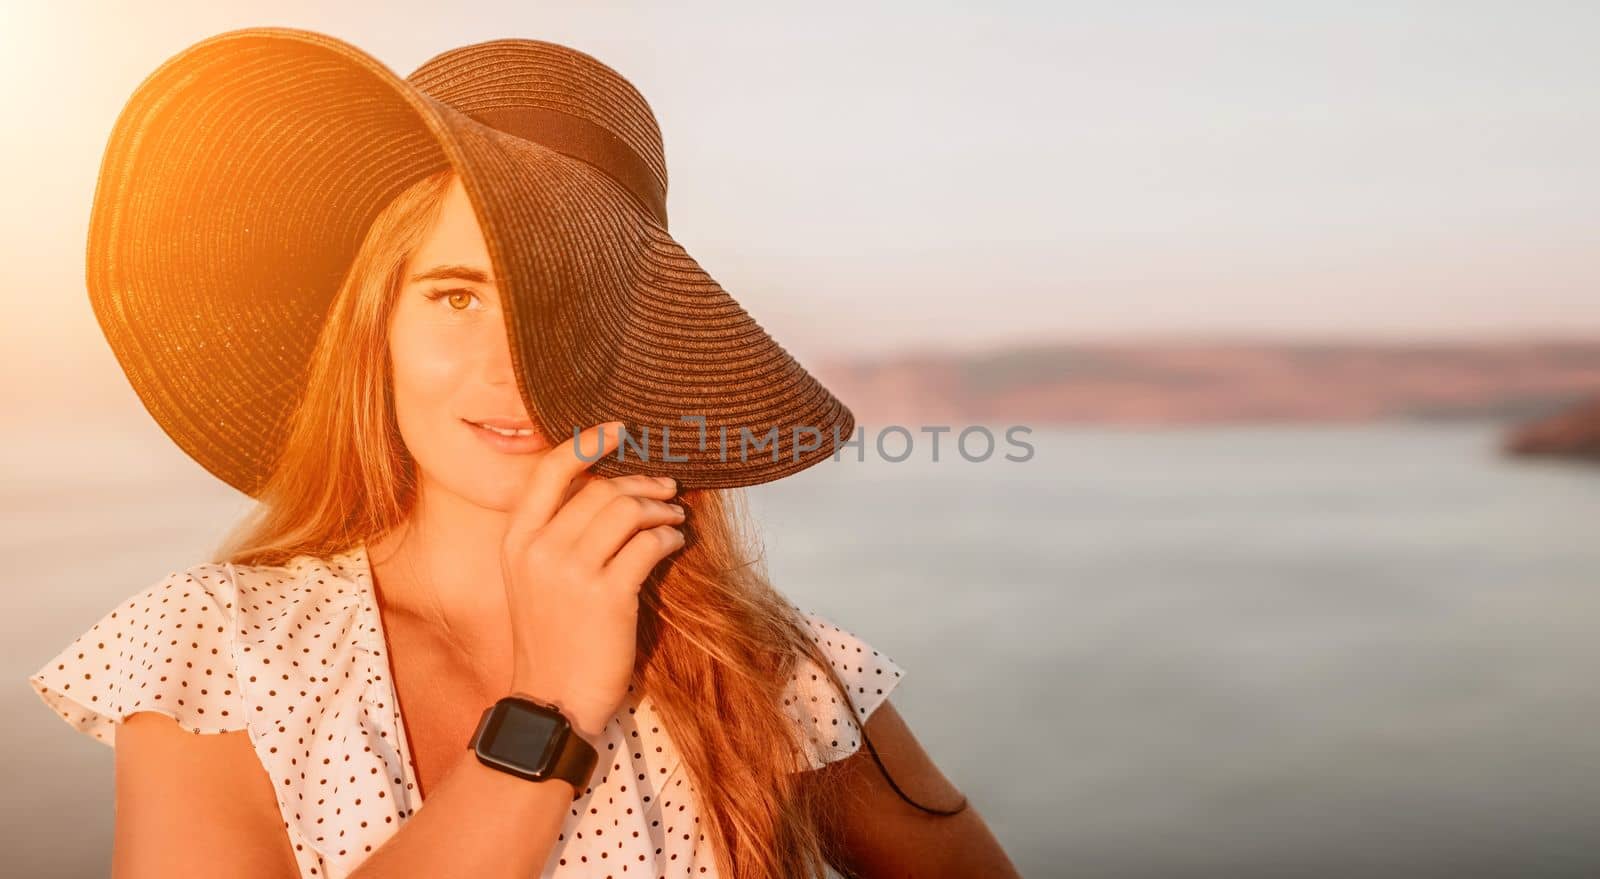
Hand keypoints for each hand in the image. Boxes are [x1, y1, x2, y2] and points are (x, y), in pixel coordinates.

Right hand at [499, 421, 686, 742]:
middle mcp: (539, 549)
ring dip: (660, 509)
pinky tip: (672, 543)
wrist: (550, 701)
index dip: (587, 443)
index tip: (619, 430)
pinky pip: (648, 545)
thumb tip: (605, 492)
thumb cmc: (550, 639)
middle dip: (641, 484)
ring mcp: (571, 572)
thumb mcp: (532, 581)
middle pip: (600, 489)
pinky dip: (667, 538)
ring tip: (674, 518)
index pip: (550, 472)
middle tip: (667, 489)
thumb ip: (555, 537)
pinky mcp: (607, 596)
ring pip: (627, 511)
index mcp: (516, 540)